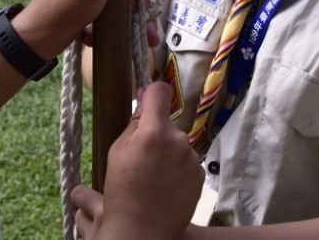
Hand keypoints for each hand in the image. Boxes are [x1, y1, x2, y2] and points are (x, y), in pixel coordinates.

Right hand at [72, 82, 202, 239]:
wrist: (142, 230)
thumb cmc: (122, 191)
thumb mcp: (118, 151)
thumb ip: (135, 123)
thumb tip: (146, 97)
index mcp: (155, 131)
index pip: (160, 92)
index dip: (152, 93)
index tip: (147, 100)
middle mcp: (179, 140)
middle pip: (167, 124)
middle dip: (156, 134)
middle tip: (141, 159)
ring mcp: (192, 158)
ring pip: (177, 144)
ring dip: (168, 153)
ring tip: (153, 178)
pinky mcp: (201, 174)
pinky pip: (187, 162)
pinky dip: (178, 169)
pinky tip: (165, 186)